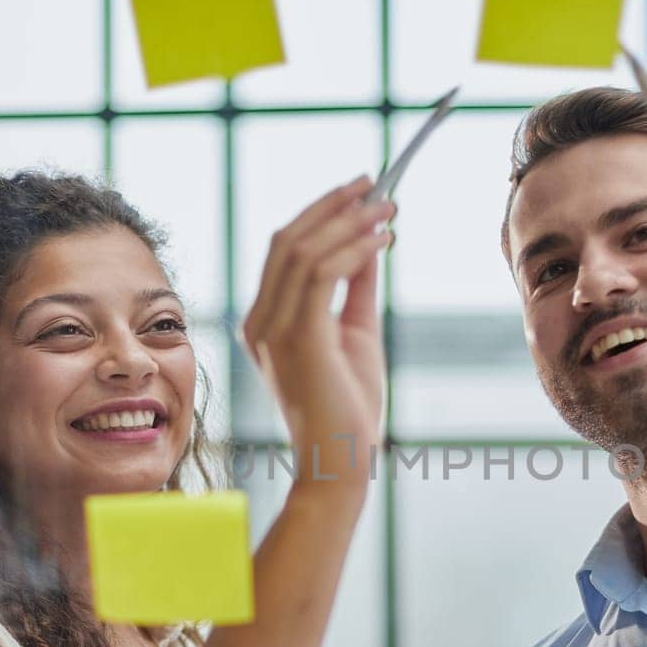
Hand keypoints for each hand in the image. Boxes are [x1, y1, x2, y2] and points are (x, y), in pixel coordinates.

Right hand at [240, 175, 393, 491]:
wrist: (342, 461)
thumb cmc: (349, 407)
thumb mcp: (355, 332)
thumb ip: (355, 287)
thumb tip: (370, 241)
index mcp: (264, 321)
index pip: (284, 250)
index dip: (321, 214)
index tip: (361, 193)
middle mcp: (259, 322)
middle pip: (288, 240)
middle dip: (333, 205)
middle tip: (375, 185)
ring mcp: (272, 331)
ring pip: (303, 251)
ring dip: (349, 222)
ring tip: (387, 209)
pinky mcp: (298, 339)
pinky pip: (320, 275)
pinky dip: (353, 249)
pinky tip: (383, 240)